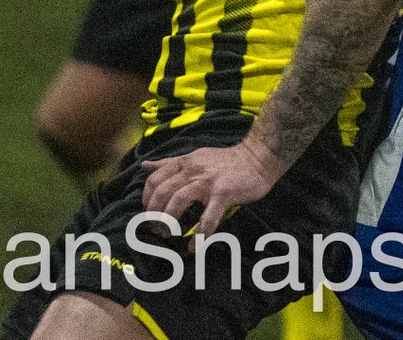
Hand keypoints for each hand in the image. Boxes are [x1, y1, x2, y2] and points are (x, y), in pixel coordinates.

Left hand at [141, 138, 285, 234]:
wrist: (258, 156)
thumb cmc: (226, 161)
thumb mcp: (196, 156)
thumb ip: (170, 162)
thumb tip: (144, 165)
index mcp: (185, 162)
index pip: (155, 178)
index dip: (146, 198)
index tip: (148, 213)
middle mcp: (193, 169)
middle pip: (162, 191)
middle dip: (154, 214)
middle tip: (156, 229)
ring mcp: (208, 181)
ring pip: (178, 200)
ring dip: (169, 222)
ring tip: (168, 235)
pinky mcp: (224, 193)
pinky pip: (207, 217)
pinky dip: (199, 235)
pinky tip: (195, 247)